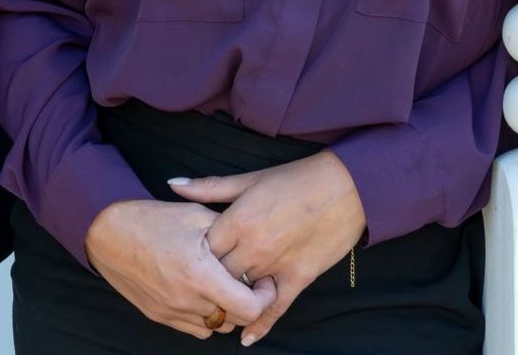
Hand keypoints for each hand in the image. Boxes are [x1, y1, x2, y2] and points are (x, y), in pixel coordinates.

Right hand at [83, 199, 272, 338]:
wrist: (105, 232)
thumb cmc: (150, 219)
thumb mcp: (195, 215)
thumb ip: (228, 233)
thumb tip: (252, 247)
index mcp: (199, 274)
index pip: (249, 308)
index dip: (264, 297)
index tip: (263, 281)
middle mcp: (186, 299)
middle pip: (236, 320)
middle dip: (248, 302)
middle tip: (245, 281)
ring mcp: (171, 311)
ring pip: (217, 327)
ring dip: (226, 310)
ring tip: (221, 286)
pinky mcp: (159, 316)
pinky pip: (196, 329)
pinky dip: (205, 316)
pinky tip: (200, 293)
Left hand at [170, 151, 366, 345]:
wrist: (344, 188)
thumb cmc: (293, 180)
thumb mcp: (248, 180)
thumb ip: (209, 187)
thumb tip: (173, 185)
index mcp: (238, 220)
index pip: (202, 249)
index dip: (191, 256)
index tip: (185, 259)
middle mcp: (254, 247)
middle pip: (218, 274)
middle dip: (206, 280)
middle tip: (196, 285)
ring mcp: (276, 265)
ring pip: (242, 293)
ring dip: (229, 299)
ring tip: (215, 306)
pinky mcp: (299, 277)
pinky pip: (276, 308)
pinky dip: (260, 324)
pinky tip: (246, 337)